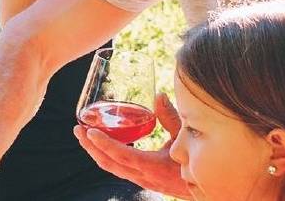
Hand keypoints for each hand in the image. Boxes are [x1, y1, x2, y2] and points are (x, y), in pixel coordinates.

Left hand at [74, 93, 192, 196]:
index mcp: (152, 166)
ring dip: (95, 152)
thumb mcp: (186, 138)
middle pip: (109, 162)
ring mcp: (141, 180)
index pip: (122, 154)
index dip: (104, 144)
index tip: (90, 132)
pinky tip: (101, 146)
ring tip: (84, 136)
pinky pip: (118, 169)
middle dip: (90, 147)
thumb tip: (160, 95)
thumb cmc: (198, 162)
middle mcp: (143, 176)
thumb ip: (171, 118)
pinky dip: (106, 157)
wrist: (207, 189)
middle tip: (78, 129)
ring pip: (111, 167)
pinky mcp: (142, 180)